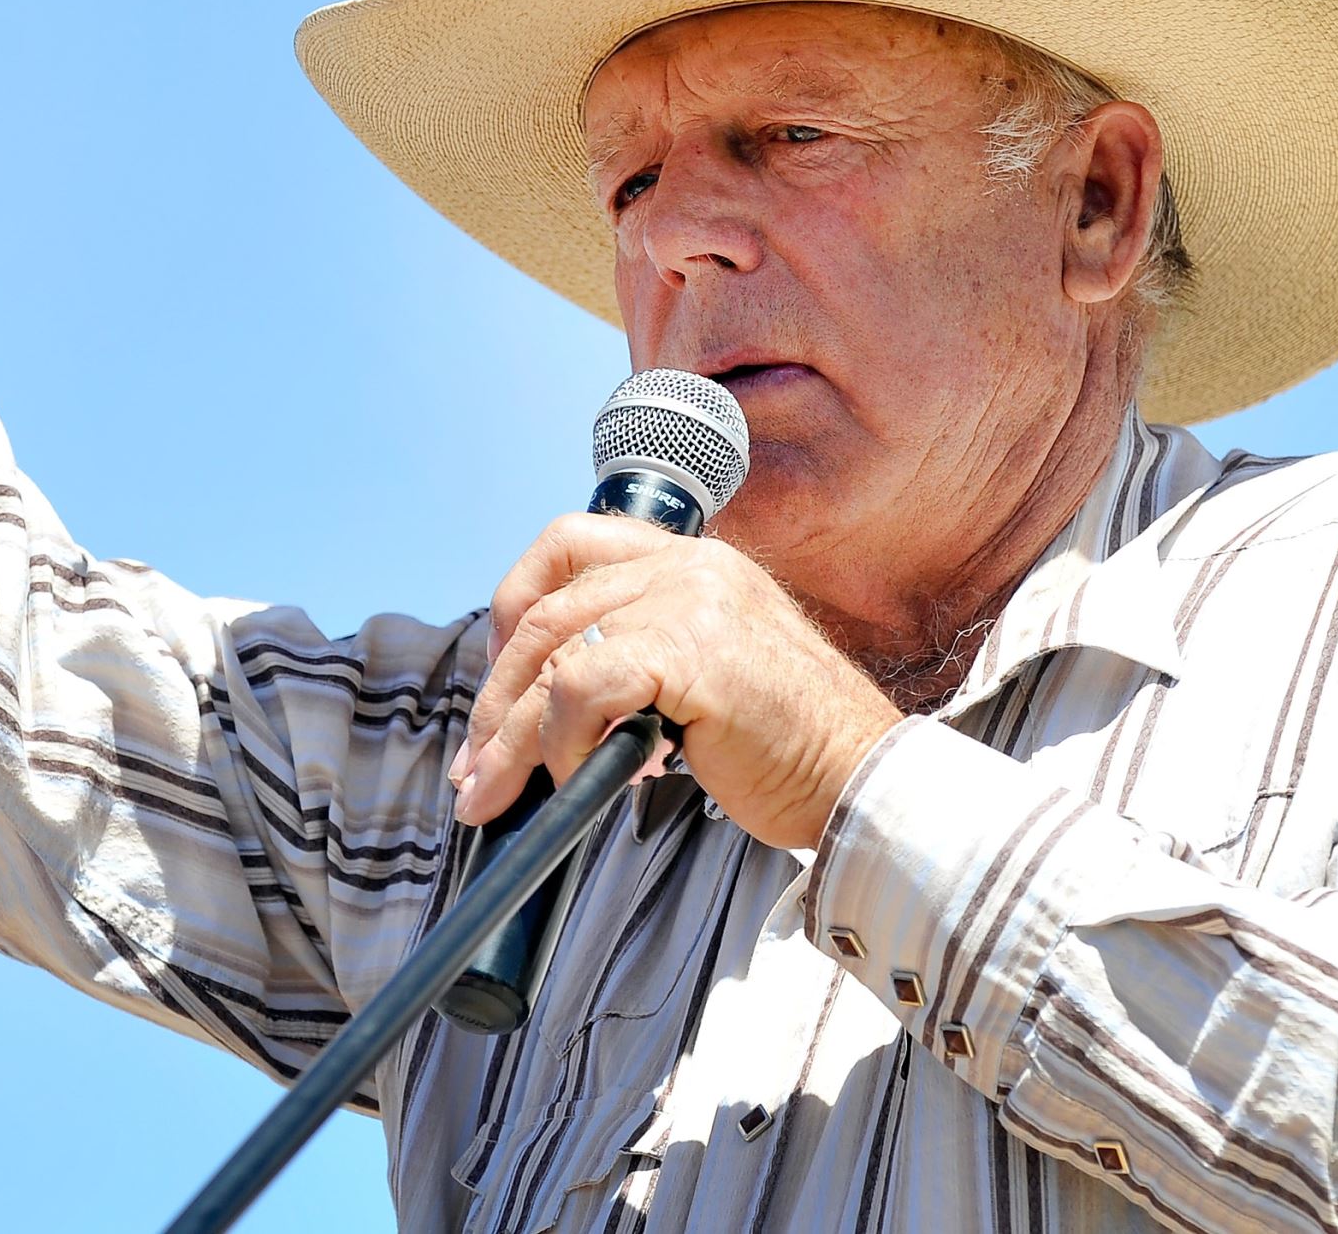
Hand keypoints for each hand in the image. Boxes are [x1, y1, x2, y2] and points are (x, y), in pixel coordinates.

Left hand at [457, 514, 903, 851]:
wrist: (860, 780)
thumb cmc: (791, 746)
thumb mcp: (707, 677)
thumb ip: (641, 660)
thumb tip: (540, 708)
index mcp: (693, 562)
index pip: (570, 544)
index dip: (516, 604)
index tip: (498, 675)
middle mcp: (689, 566)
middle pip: (546, 613)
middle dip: (498, 698)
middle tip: (477, 766)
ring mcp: (689, 602)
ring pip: (554, 658)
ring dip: (512, 737)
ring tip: (497, 793)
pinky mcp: (689, 651)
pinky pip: (581, 691)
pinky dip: (563, 745)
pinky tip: (581, 781)